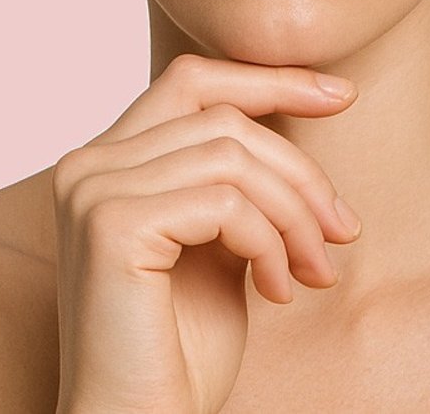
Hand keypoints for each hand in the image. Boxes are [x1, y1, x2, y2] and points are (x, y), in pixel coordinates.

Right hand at [52, 53, 362, 413]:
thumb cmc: (180, 350)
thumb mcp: (221, 245)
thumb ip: (236, 185)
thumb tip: (297, 121)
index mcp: (107, 162)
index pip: (192, 82)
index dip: (269, 79)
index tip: (341, 95)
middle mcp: (87, 165)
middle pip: (224, 119)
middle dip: (300, 172)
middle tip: (342, 232)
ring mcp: (93, 191)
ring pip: (232, 156)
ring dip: (293, 215)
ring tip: (312, 272)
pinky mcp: (111, 226)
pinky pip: (225, 203)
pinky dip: (269, 243)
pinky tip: (278, 290)